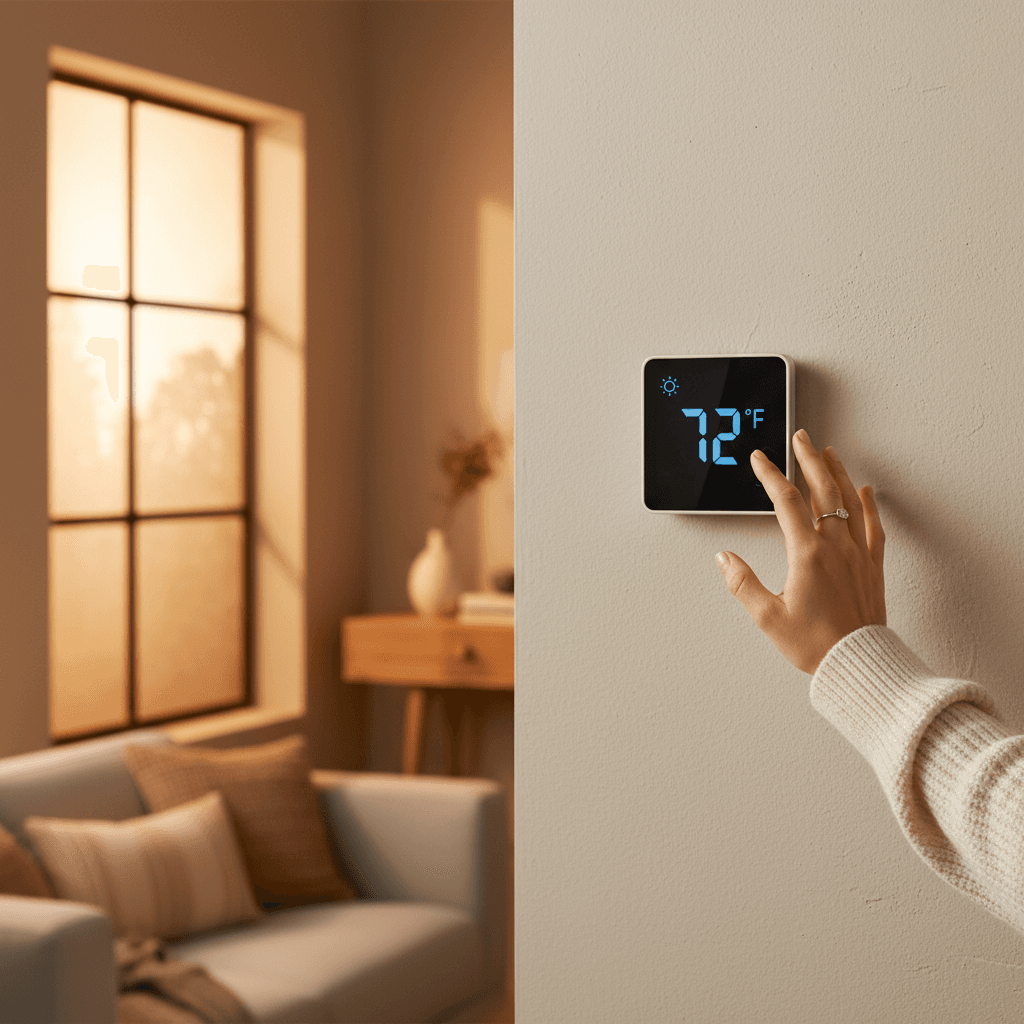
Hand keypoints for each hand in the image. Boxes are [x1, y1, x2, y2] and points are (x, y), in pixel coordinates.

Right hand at [716, 429, 886, 674]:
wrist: (858, 661)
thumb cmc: (817, 643)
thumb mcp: (768, 617)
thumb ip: (743, 584)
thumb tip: (725, 559)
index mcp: (807, 554)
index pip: (785, 501)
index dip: (770, 475)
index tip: (760, 459)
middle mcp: (835, 547)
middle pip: (822, 489)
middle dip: (809, 459)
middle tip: (801, 439)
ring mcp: (857, 553)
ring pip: (849, 501)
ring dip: (837, 473)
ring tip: (828, 454)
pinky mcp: (871, 565)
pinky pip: (873, 525)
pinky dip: (869, 504)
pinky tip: (866, 491)